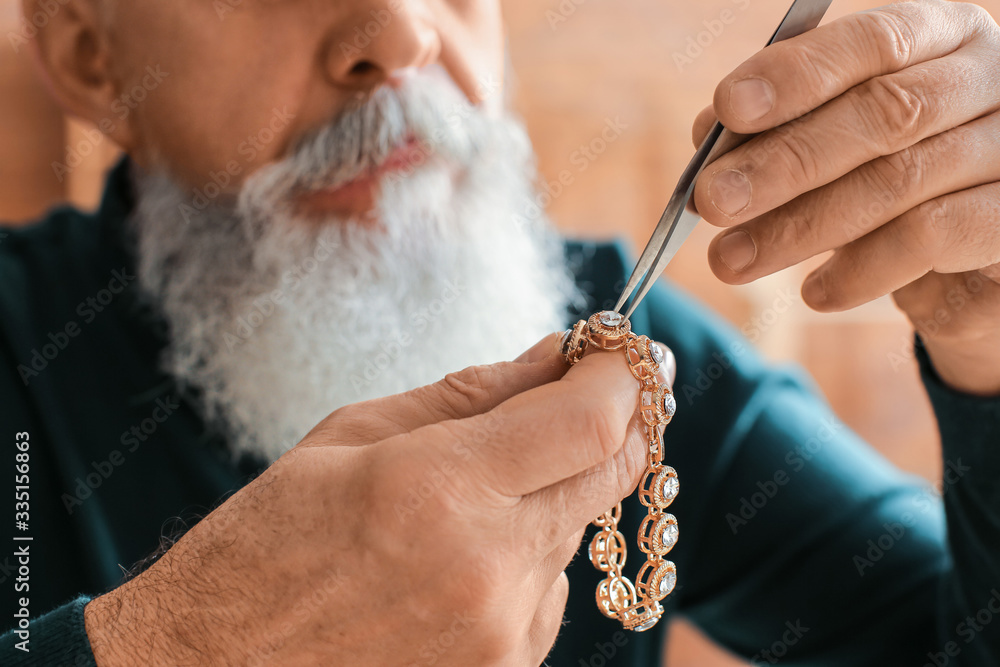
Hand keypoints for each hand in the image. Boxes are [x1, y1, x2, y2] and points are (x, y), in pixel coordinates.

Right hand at [83, 333, 675, 665]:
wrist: (218, 664)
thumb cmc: (269, 539)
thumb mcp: (354, 437)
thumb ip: (470, 395)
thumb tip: (553, 355)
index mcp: (438, 487)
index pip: (588, 423)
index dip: (620, 379)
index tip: (623, 353)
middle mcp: (486, 566)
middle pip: (608, 473)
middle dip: (611, 424)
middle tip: (586, 393)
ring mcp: (501, 630)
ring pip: (576, 528)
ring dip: (553, 490)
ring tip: (473, 490)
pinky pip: (549, 588)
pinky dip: (527, 553)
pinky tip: (461, 554)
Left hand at [692, 0, 999, 394]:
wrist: (974, 257)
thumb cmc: (891, 179)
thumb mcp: (836, 142)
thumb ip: (782, 128)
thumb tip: (708, 133)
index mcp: (943, 37)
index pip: (873, 40)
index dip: (796, 74)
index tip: (727, 109)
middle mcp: (991, 80)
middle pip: (885, 113)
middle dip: (784, 161)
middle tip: (712, 201)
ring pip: (900, 181)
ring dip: (800, 227)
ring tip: (732, 260)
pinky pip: (932, 239)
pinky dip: (860, 269)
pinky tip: (814, 293)